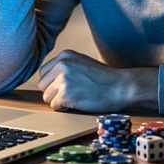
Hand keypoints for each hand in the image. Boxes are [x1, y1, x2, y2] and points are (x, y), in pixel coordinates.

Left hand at [37, 50, 157, 112]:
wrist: (121, 86)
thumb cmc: (105, 78)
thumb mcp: (82, 63)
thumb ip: (65, 68)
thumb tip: (48, 80)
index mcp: (65, 55)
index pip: (44, 72)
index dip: (53, 83)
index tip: (66, 86)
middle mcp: (62, 65)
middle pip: (43, 85)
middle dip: (54, 92)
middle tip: (71, 93)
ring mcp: (63, 79)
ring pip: (47, 97)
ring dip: (59, 101)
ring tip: (77, 97)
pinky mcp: (66, 94)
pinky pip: (55, 106)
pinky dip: (65, 108)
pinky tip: (78, 102)